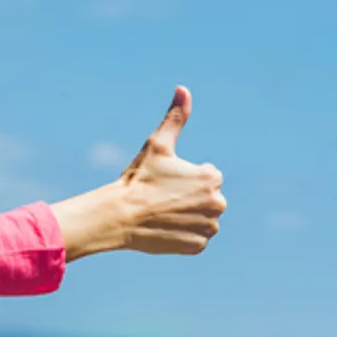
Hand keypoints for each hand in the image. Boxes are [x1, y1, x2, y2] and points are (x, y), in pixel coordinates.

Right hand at [52, 87, 227, 260]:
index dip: (186, 178)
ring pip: (203, 219)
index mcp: (211, 177)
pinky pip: (195, 238)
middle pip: (208, 198)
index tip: (167, 181)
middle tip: (164, 198)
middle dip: (190, 198)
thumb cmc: (138, 178)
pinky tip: (165, 228)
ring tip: (164, 213)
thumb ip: (176, 117)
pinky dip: (183, 234)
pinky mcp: (197, 247)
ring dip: (189, 216)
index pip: (208, 176)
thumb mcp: (158, 144)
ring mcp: (208, 228)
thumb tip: (183, 89)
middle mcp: (217, 203)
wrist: (119, 216)